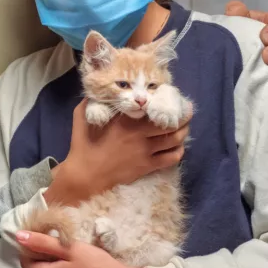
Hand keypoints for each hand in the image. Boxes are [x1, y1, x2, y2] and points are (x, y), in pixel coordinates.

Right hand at [46, 100, 188, 205]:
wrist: (86, 175)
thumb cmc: (83, 145)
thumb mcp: (81, 117)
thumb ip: (90, 102)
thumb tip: (96, 92)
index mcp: (125, 120)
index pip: (153, 108)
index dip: (166, 102)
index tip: (171, 97)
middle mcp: (139, 134)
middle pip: (170, 123)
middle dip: (182, 117)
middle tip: (185, 112)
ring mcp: (145, 151)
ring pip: (175, 140)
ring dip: (183, 132)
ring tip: (185, 127)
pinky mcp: (147, 166)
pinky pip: (171, 158)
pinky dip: (179, 151)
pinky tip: (178, 147)